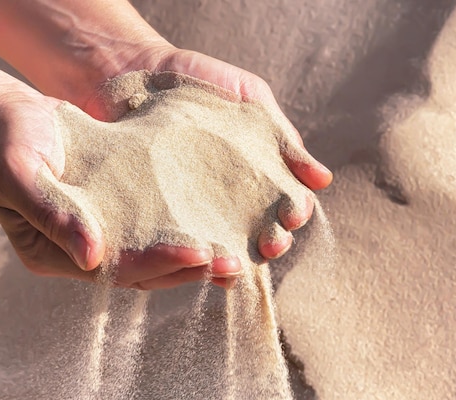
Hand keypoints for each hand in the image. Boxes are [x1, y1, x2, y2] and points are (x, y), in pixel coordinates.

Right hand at [0, 80, 238, 288]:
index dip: (157, 263)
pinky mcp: (117, 212)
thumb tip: (91, 257)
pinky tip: (219, 226)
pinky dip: (186, 228)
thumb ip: (50, 213)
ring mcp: (101, 233)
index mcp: (51, 252)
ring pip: (154, 254)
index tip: (200, 255)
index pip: (113, 268)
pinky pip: (156, 227)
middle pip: (141, 270)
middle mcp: (80, 251)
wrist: (8, 113)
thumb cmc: (5, 137)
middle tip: (232, 264)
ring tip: (237, 254)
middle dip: (188, 269)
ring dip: (194, 256)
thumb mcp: (18, 172)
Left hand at [83, 46, 332, 259]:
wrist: (132, 72)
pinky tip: (202, 270)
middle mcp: (230, 198)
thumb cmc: (197, 81)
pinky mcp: (160, 219)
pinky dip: (194, 262)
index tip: (293, 216)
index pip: (285, 203)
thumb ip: (281, 135)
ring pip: (225, 246)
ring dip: (237, 260)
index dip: (294, 212)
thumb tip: (323, 180)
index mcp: (256, 173)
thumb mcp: (248, 98)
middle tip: (270, 245)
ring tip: (236, 264)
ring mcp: (195, 210)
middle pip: (261, 232)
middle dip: (272, 242)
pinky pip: (181, 246)